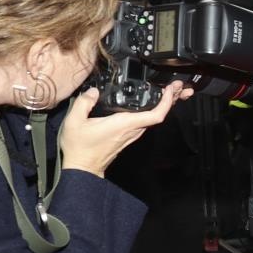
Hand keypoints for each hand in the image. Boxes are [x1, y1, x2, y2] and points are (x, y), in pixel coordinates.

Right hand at [59, 83, 189, 177]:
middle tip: (178, 85)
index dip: (167, 102)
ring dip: (164, 104)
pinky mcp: (128, 135)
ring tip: (171, 90)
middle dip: (171, 99)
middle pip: (160, 114)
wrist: (83, 167)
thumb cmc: (80, 148)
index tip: (171, 90)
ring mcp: (132, 133)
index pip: (155, 115)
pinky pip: (146, 121)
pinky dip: (154, 110)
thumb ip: (84, 103)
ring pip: (154, 117)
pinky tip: (153, 102)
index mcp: (124, 124)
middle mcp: (132, 129)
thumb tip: (94, 91)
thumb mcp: (75, 122)